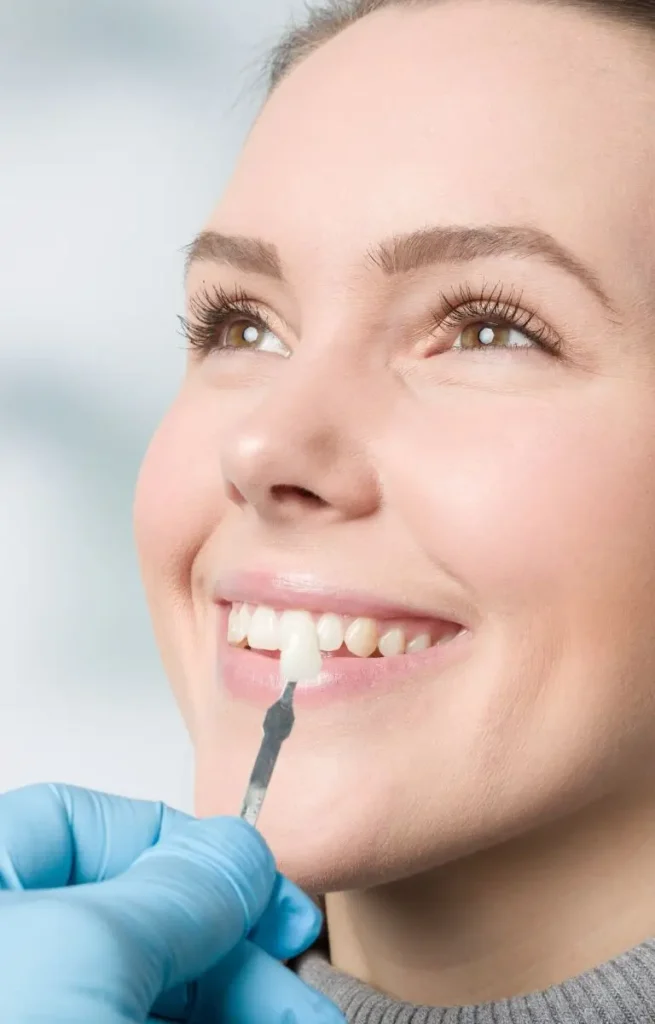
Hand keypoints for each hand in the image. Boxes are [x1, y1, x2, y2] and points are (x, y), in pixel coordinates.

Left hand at [0, 783, 343, 1021]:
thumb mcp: (89, 955)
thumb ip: (174, 891)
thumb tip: (238, 852)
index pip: (79, 822)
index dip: (179, 842)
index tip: (255, 883)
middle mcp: (8, 954)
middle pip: (132, 913)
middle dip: (231, 939)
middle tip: (294, 969)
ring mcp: (34, 1012)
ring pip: (150, 985)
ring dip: (242, 996)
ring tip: (303, 1019)